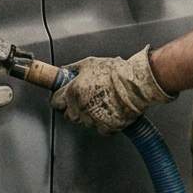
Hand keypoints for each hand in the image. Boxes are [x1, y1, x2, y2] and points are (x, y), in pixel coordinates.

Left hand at [54, 48, 170, 132]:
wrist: (136, 83)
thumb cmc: (116, 72)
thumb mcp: (90, 63)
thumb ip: (73, 69)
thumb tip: (64, 70)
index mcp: (73, 91)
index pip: (56, 102)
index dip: (60, 100)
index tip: (63, 100)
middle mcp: (80, 107)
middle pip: (69, 115)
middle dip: (74, 110)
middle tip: (85, 102)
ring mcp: (93, 118)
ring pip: (84, 123)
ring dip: (89, 117)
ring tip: (101, 105)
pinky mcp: (106, 126)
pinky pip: (100, 129)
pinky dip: (104, 124)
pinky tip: (110, 112)